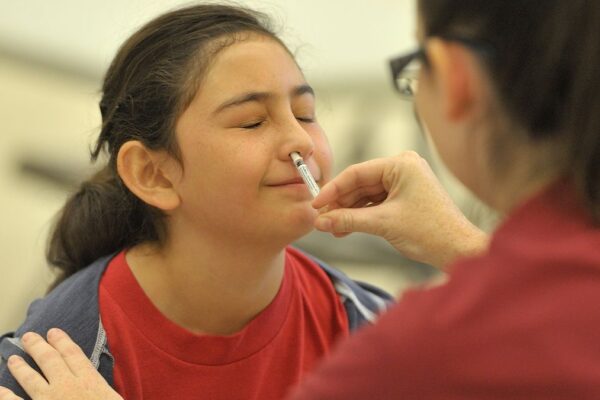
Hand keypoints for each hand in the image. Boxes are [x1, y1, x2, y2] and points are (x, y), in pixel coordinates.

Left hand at [0, 329, 122, 399]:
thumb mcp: (113, 399)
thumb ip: (102, 392)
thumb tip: (98, 389)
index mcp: (89, 381)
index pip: (73, 355)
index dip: (62, 341)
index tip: (53, 332)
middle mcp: (67, 386)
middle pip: (50, 361)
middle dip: (38, 347)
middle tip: (28, 336)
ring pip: (31, 379)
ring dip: (21, 367)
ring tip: (13, 358)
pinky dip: (5, 396)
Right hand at [312, 151, 488, 269]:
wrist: (458, 251)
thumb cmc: (431, 232)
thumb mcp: (383, 224)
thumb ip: (348, 220)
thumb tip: (320, 222)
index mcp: (402, 164)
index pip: (357, 173)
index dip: (333, 190)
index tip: (315, 204)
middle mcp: (404, 168)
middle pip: (361, 183)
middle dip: (340, 203)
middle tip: (321, 219)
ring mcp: (405, 182)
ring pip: (367, 195)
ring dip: (349, 211)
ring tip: (331, 228)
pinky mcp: (406, 197)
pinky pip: (377, 202)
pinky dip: (362, 215)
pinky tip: (346, 228)